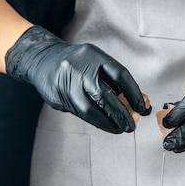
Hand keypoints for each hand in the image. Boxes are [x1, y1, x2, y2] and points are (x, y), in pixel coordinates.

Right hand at [5, 25, 150, 132]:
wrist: (43, 58)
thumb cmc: (78, 63)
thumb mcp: (96, 62)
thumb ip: (114, 80)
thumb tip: (136, 102)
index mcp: (93, 56)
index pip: (119, 74)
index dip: (133, 93)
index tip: (141, 107)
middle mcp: (79, 68)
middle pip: (104, 95)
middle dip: (121, 114)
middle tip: (131, 125)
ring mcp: (65, 82)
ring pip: (88, 109)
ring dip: (107, 123)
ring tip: (119, 129)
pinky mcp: (56, 96)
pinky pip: (78, 113)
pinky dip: (94, 121)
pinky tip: (104, 124)